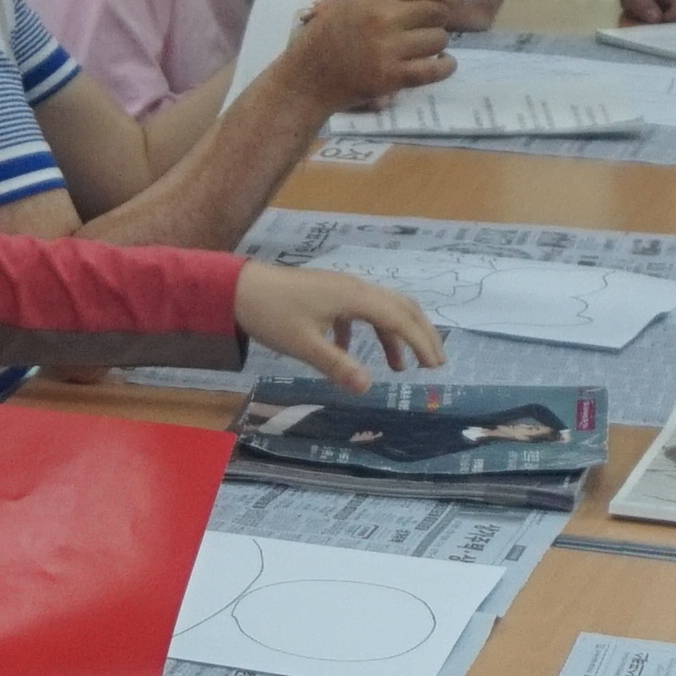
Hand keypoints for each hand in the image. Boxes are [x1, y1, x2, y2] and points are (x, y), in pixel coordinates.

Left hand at [237, 263, 442, 389]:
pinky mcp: (329, 294)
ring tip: (403, 367)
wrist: (239, 288)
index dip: (421, 342)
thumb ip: (338, 366)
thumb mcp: (304, 345)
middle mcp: (355, 288)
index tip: (435, 366)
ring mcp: (342, 289)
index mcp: (355, 297)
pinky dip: (366, 333)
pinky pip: (359, 313)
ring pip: (382, 309)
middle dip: (421, 335)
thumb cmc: (271, 314)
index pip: (400, 318)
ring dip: (396, 336)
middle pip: (401, 308)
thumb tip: (368, 388)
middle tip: (436, 363)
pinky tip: (351, 356)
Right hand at [281, 0, 459, 114]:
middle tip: (427, 26)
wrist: (308, 75)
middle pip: (439, 13)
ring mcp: (389, 48)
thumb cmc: (334, 32)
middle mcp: (385, 16)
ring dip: (437, 44)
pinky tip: (442, 63)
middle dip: (439, 19)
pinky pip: (434, 70)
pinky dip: (445, 66)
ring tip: (421, 46)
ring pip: (439, 40)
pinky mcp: (391, 77)